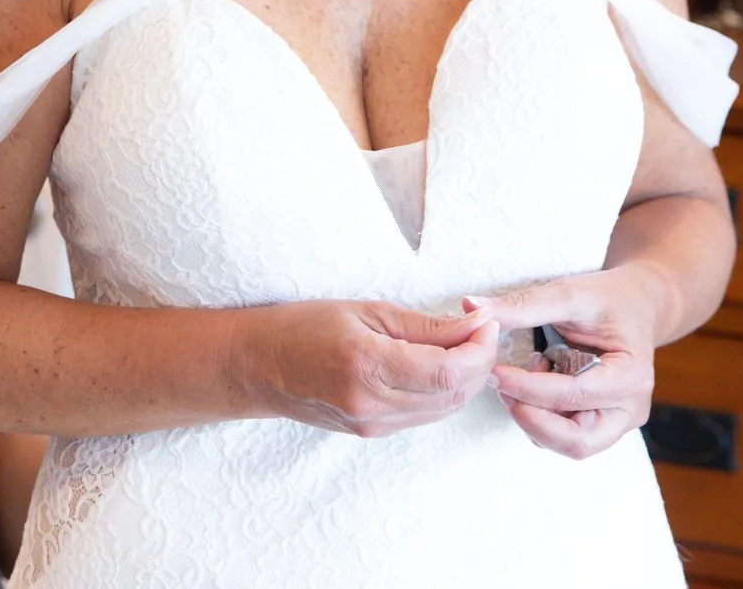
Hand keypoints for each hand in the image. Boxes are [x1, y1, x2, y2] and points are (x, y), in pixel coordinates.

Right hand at [231, 300, 498, 438]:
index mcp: (368, 365)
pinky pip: (424, 415)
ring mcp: (372, 424)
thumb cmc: (302, 326)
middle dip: (480, 363)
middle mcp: (372, 403)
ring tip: (461, 345)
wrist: (257, 366)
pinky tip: (436, 365)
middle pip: (454, 395)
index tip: (486, 322)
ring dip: (465, 379)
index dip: (480, 348)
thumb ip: (424, 324)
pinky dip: (442, 391)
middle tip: (479, 330)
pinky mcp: (372, 432)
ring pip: (444, 409)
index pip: (449, 371)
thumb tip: (475, 324)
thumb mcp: (363, 310)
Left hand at [467, 265, 668, 458]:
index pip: (573, 395)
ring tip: (519, 379)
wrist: (637, 305)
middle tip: (501, 387)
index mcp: (630, 375)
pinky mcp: (603, 423)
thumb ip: (522, 305)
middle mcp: (630, 407)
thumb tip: (470, 306)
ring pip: (569, 445)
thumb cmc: (607, 299)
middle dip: (532, 420)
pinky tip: (534, 382)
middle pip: (577, 441)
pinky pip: (566, 436)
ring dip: (535, 420)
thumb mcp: (568, 294)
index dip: (528, 388)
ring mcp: (619, 421)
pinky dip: (542, 417)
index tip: (494, 373)